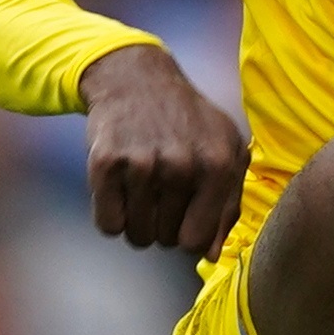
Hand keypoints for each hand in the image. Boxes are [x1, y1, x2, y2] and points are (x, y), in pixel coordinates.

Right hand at [81, 43, 246, 255]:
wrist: (137, 80)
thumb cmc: (190, 122)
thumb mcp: (227, 151)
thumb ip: (228, 204)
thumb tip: (209, 254)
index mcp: (219, 166)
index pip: (197, 243)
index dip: (189, 237)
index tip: (185, 219)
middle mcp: (182, 166)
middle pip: (166, 241)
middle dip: (164, 227)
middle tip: (162, 197)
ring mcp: (142, 164)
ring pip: (136, 236)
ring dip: (138, 224)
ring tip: (144, 194)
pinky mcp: (105, 162)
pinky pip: (107, 224)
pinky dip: (112, 217)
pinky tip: (121, 191)